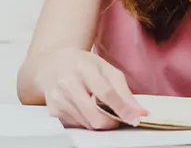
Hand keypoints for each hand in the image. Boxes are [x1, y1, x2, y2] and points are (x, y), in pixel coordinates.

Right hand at [34, 48, 148, 129]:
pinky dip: (87, 121)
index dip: (122, 108)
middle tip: (118, 117)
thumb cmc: (82, 64)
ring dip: (100, 121)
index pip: (106, 93)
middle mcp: (67, 83)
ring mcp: (58, 98)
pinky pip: (78, 126)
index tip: (135, 119)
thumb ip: (123, 89)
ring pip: (87, 124)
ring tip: (99, 107)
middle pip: (95, 115)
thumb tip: (138, 111)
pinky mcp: (53, 111)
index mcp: (83, 68)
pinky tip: (85, 108)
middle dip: (112, 122)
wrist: (51, 64)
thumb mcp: (105, 68)